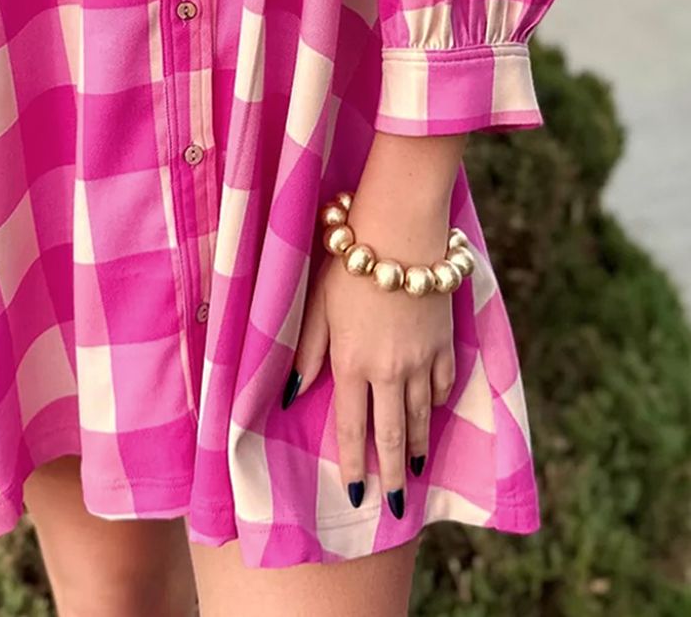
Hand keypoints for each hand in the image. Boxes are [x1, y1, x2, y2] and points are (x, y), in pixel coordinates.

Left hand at [284, 204, 455, 518]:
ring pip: (423, 413)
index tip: (356, 492)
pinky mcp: (444, 341)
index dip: (354, 463)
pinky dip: (440, 401)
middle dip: (393, 472)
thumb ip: (307, 351)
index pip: (353, 427)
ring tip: (416, 467)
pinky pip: (444, 383)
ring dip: (418, 443)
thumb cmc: (349, 264)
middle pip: (392, 432)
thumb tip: (293, 393)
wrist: (400, 234)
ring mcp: (422, 358)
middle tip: (397, 504)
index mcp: (353, 363)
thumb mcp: (317, 305)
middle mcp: (390, 370)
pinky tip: (436, 411)